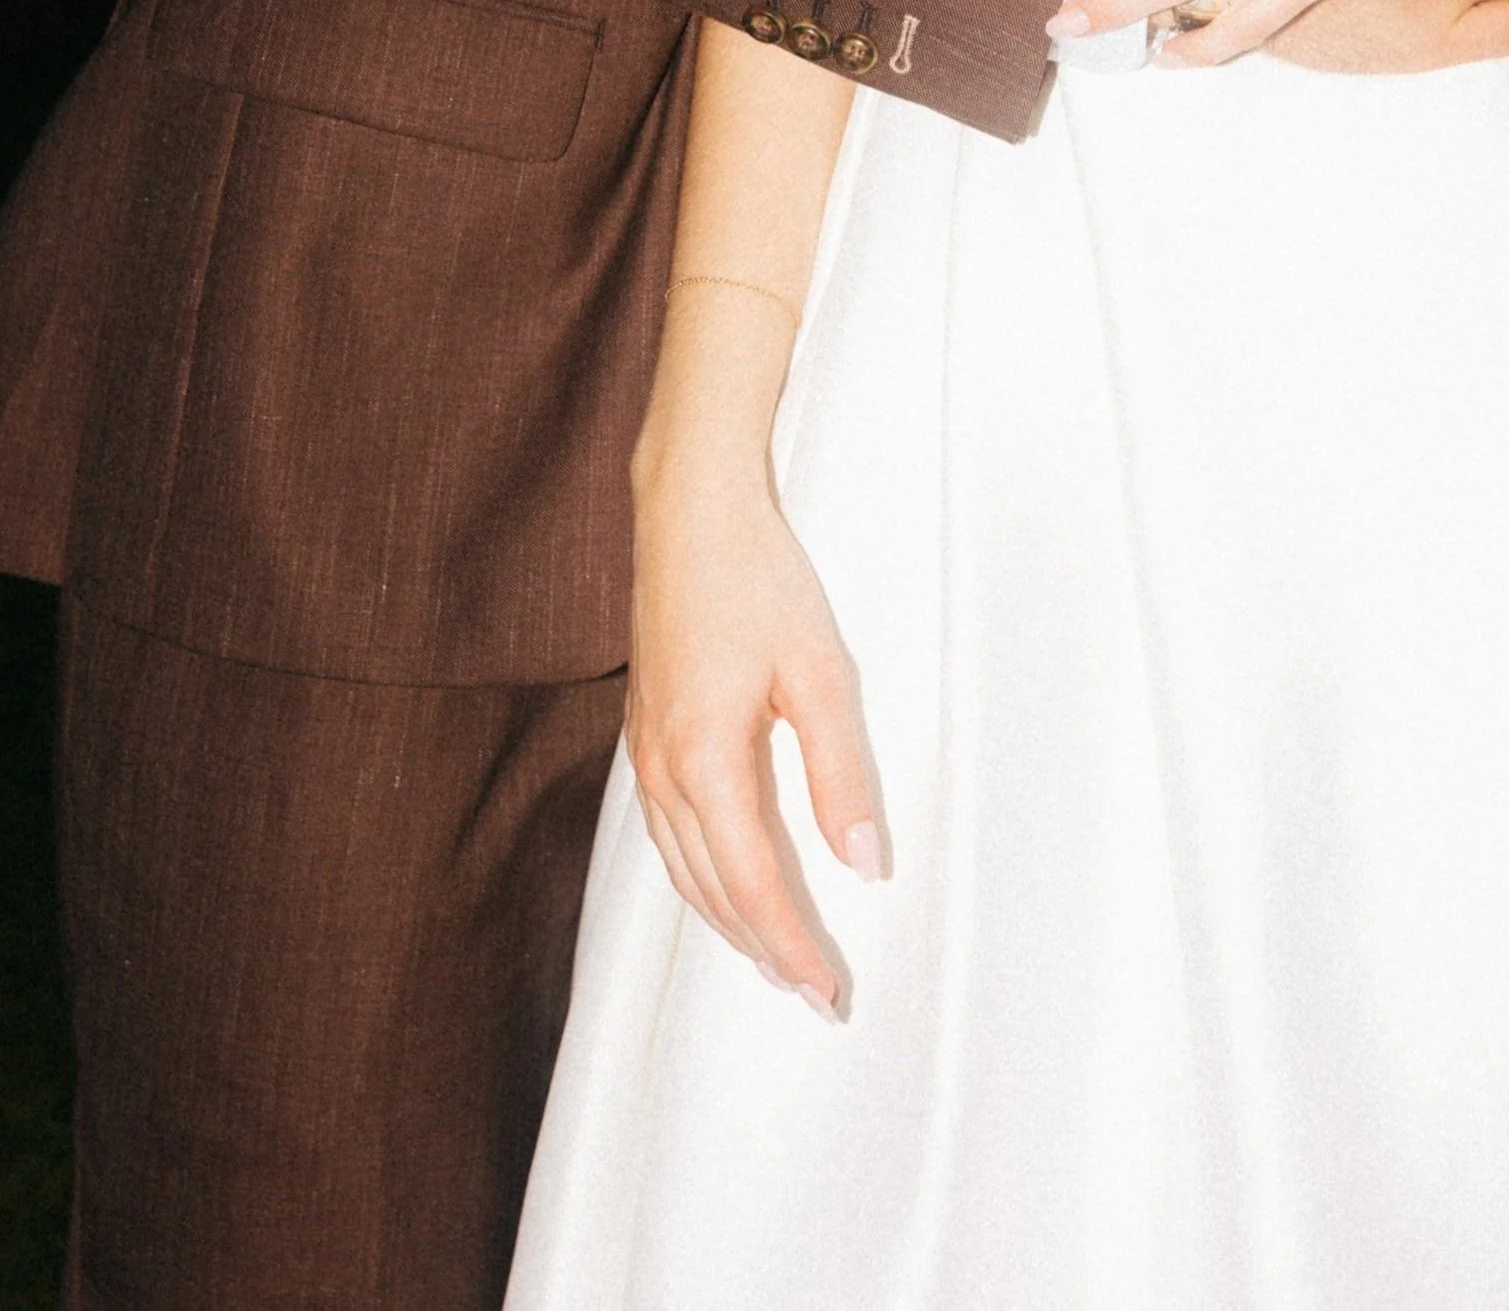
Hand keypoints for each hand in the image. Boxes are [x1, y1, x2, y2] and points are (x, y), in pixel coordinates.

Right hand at [627, 474, 884, 1017]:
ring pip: (684, 871)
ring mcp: (644, 755)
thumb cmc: (759, 581)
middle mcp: (661, 773)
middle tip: (817, 995)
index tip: (831, 995)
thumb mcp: (820, 672)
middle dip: (765, 949)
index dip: (795, 947)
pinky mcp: (644, 736)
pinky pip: (669, 837)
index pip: (753, 886)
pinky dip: (703, 877)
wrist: (690, 513)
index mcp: (705, 762)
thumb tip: (865, 864)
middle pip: (713, 892)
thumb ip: (841, 773)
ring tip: (776, 957)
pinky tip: (728, 882)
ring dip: (729, 921)